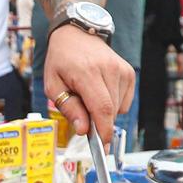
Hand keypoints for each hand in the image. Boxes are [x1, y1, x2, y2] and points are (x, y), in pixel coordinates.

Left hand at [43, 23, 133, 137]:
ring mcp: (122, 70)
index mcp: (86, 72)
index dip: (104, 131)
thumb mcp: (53, 85)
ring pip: (118, 108)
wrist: (78, 34)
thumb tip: (84, 130)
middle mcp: (108, 70)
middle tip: (84, 118)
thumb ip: (69, 108)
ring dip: (104, 112)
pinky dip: (114, 104)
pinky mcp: (129, 72)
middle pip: (111, 111)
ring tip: (89, 96)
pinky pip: (125, 102)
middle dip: (99, 123)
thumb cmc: (62, 60)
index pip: (102, 108)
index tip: (102, 148)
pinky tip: (101, 91)